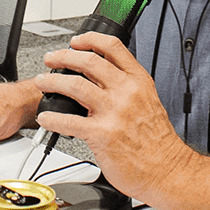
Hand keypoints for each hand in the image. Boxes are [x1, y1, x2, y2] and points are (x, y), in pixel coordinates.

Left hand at [32, 32, 192, 202]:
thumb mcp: (148, 102)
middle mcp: (126, 92)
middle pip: (89, 61)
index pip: (113, 47)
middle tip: (52, 59)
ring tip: (42, 82)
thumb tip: (103, 80)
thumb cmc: (158, 143)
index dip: (90, 39)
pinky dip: (51, 117)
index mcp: (138, 81)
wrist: (167, 170)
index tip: (76, 40)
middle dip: (63, 56)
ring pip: (74, 85)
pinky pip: (68, 121)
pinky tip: (46, 117)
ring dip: (52, 82)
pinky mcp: (102, 134)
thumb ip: (127, 88)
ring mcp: (114, 112)